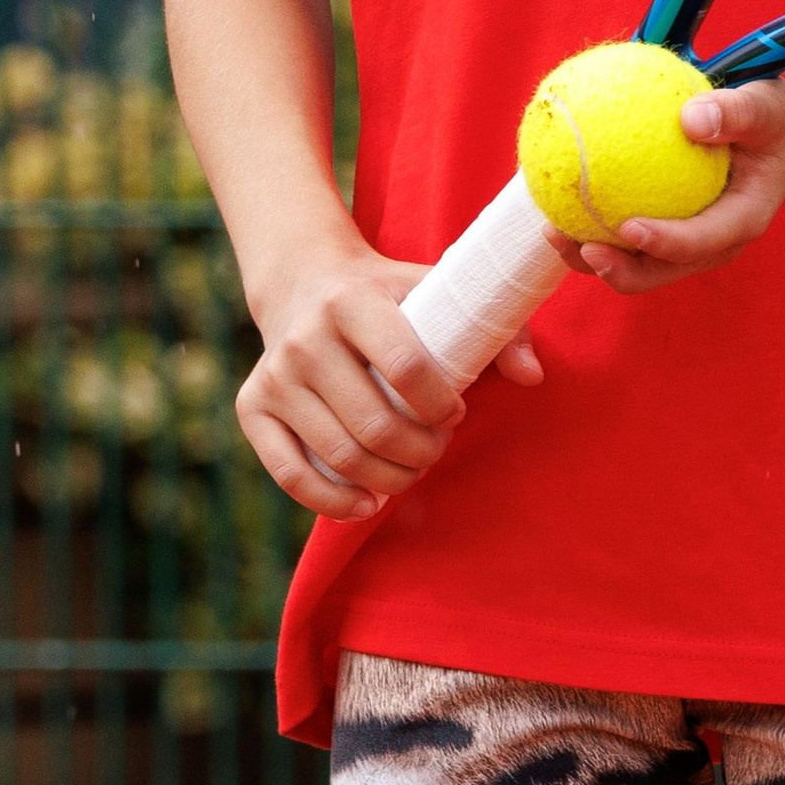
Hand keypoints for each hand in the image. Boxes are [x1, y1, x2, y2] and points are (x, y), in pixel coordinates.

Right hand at [236, 232, 544, 520]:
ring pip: (339, 455)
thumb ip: (496, 329)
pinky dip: (332, 501)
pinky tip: (367, 504)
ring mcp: (275, 375)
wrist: (304, 281)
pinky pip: (290, 474)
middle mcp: (305, 338)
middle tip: (436, 448)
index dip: (440, 405)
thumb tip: (531, 376)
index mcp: (352, 301)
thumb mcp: (437, 290)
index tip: (455, 412)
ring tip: (412, 468)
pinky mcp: (253, 407)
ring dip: (388, 478)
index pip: (406, 368)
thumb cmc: (388, 295)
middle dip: (420, 451)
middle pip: (375, 424)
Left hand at [565, 79, 784, 297]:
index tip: (627, 227)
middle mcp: (713, 243)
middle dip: (615, 269)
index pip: (700, 242)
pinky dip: (595, 225)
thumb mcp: (768, 107)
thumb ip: (735, 112)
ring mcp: (691, 242)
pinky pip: (629, 238)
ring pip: (637, 264)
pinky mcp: (673, 229)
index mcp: (740, 221)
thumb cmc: (779, 120)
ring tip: (552, 231)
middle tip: (578, 245)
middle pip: (659, 272)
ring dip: (593, 256)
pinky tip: (561, 198)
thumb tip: (690, 119)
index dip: (663, 243)